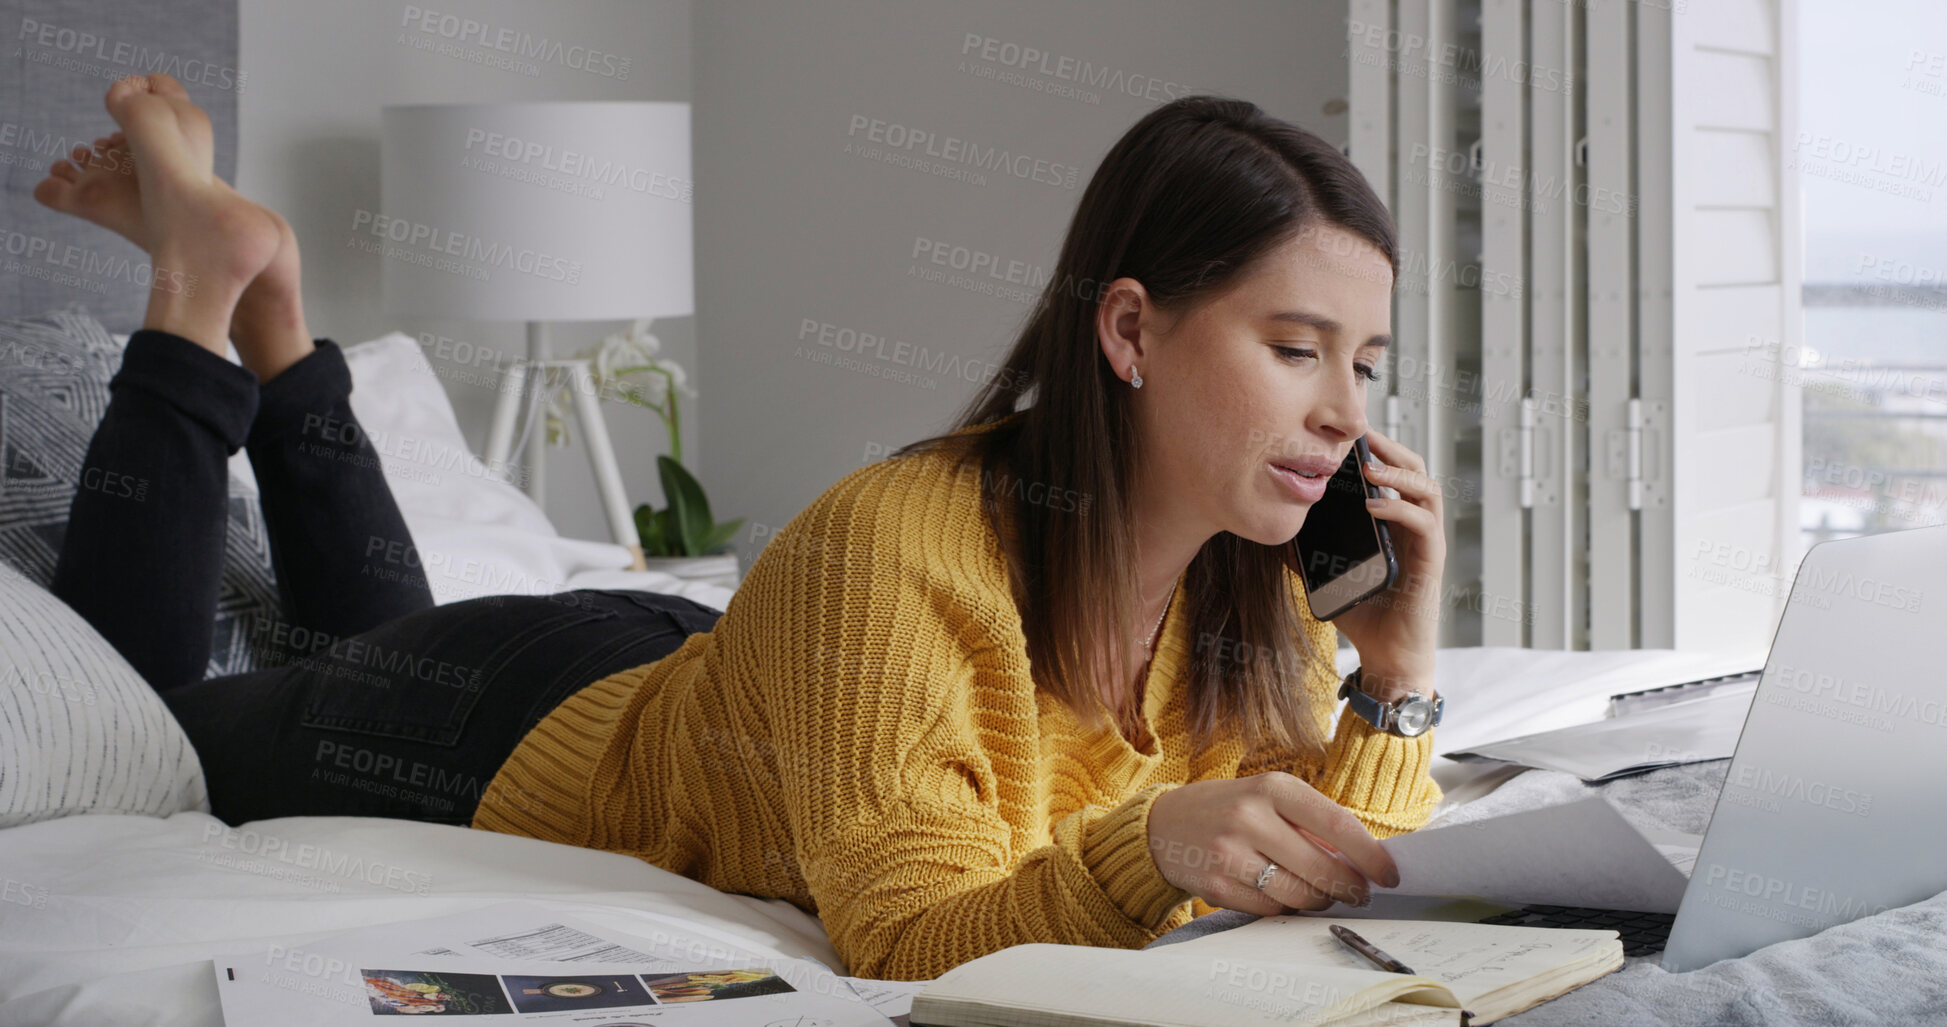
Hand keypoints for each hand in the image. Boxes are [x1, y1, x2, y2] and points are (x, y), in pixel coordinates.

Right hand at [1147, 773, 1400, 915]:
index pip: (1336, 823)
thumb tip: (1362, 860)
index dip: (1370, 855)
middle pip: (1321, 868)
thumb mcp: (1266, 798)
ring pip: (1298, 895)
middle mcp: (1250, 817)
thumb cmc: (1226, 810)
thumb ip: (1310, 823)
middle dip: (1349, 888)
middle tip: (1359, 894)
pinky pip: (1270, 909)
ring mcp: (1230, 853)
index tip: (1389, 874)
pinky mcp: (1216, 885)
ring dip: (1318, 901)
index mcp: (1271, 787)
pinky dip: (1284, 907)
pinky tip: (1282, 895)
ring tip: (1320, 894)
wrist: (1161, 826)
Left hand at [1330, 429, 1444, 700]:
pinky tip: (1374, 505)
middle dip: (1391, 449)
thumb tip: (1274, 529)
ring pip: (1428, 490)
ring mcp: (1426, 543)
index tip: (1348, 434)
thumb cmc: (1361, 613)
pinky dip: (1399, 509)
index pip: (1394, 472)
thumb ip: (1306, 549)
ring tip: (1368, 467)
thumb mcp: (1325, 572)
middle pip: (1416, 470)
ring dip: (1399, 473)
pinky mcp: (1431, 562)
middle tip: (1361, 437)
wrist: (1385, 656)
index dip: (1377, 449)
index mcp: (1394, 522)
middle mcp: (1415, 527)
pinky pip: (1424, 525)